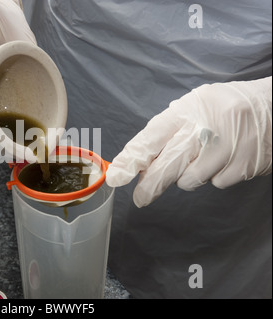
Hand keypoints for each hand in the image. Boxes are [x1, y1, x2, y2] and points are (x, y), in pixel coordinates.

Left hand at [106, 77, 271, 207]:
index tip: (117, 176)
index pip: (152, 136)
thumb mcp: (193, 108)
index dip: (132, 158)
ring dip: (188, 176)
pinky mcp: (244, 165)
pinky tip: (224, 159)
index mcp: (188, 109)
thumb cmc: (224, 108)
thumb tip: (142, 164)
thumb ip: (168, 132)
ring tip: (202, 157)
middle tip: (140, 198)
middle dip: (150, 185)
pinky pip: (216, 183)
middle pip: (168, 164)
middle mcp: (206, 127)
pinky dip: (215, 176)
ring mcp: (227, 148)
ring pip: (190, 179)